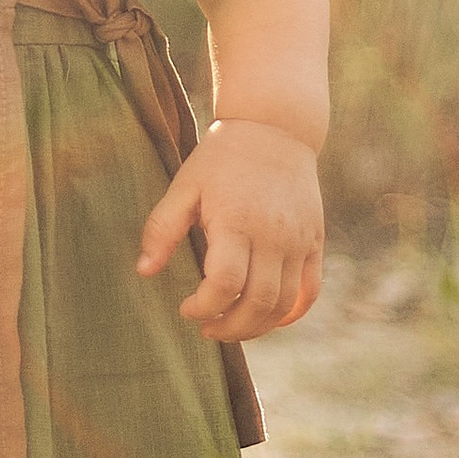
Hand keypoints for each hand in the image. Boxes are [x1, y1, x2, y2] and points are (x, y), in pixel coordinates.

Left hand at [137, 118, 324, 340]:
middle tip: (207, 329)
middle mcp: (273, 236)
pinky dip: (291, 314)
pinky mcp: (315, 241)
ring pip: (284, 305)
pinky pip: (309, 292)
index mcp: (237, 221)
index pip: (225, 284)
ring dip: (257, 327)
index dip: (203, 307)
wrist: (275, 128)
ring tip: (231, 326)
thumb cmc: (222, 157)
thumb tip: (143, 271)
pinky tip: (268, 319)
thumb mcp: (185, 185)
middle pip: (257, 303)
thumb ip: (162, 228)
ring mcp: (299, 241)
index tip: (186, 308)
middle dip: (229, 327)